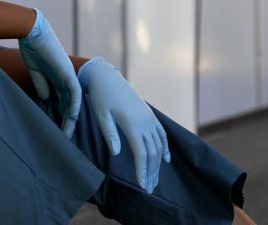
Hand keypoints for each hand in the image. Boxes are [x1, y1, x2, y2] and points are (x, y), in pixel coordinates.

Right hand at [18, 7, 81, 137]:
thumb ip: (41, 84)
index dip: (60, 115)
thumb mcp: (35, 71)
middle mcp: (65, 78)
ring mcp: (68, 75)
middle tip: (64, 138)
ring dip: (71, 118)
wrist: (32, 32)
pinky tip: (73, 117)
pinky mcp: (67, 72)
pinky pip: (74, 92)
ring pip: (73, 101)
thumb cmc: (32, 48)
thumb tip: (46, 98)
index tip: (56, 130)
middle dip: (66, 121)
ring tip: (67, 133)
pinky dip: (74, 105)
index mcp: (57, 78)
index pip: (61, 101)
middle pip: (69, 104)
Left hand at [77, 56, 170, 193]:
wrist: (108, 78)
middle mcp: (145, 122)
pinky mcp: (149, 115)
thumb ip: (110, 134)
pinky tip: (166, 160)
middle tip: (148, 189)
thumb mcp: (101, 115)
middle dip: (151, 172)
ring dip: (158, 164)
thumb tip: (117, 154)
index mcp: (132, 123)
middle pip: (152, 152)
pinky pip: (162, 134)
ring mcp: (149, 118)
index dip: (142, 170)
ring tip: (154, 180)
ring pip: (159, 145)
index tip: (142, 186)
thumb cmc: (101, 97)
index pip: (141, 153)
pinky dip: (165, 148)